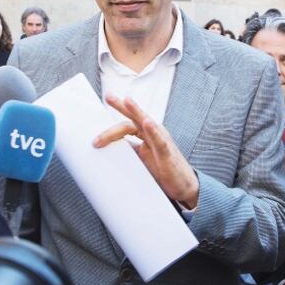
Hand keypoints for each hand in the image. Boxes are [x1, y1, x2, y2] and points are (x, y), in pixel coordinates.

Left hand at [93, 94, 199, 209]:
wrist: (184, 187)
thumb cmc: (162, 170)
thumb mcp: (141, 159)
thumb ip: (128, 150)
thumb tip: (108, 149)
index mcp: (146, 135)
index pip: (128, 123)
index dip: (114, 121)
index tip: (101, 117)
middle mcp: (154, 134)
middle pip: (135, 118)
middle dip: (122, 107)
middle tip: (109, 97)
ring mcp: (162, 141)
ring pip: (147, 124)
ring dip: (136, 111)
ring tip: (127, 101)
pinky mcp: (167, 153)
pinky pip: (160, 140)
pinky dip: (153, 130)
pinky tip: (147, 122)